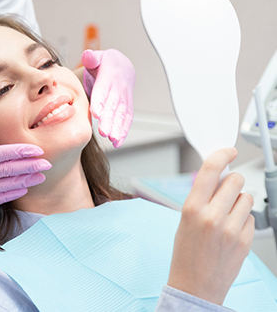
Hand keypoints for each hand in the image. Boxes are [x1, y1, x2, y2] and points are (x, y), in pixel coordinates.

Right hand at [0, 116, 50, 205]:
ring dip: (24, 182)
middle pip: (7, 171)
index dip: (22, 153)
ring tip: (41, 177)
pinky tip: (22, 190)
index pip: (2, 154)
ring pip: (4, 187)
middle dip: (30, 167)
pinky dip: (9, 196)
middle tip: (48, 164)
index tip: (38, 151)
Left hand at [81, 49, 134, 147]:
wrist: (123, 67)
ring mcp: (124, 99)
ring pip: (121, 114)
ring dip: (117, 128)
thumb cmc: (105, 64)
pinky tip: (117, 142)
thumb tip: (87, 56)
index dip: (100, 101)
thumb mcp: (98, 57)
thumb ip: (92, 57)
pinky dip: (123, 132)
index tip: (96, 113)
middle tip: (103, 131)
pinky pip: (127, 120)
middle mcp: (118, 89)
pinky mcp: (127, 108)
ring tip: (112, 139)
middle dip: (109, 119)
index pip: (104, 90)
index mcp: (109, 77)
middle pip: (113, 105)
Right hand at [167, 148, 254, 304]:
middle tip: (225, 190)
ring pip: (246, 196)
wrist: (194, 285)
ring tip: (227, 214)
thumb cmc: (185, 252)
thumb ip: (201, 196)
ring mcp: (231, 229)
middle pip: (234, 180)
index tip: (229, 151)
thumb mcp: (184, 219)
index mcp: (192, 208)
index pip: (211, 170)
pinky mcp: (245, 240)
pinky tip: (232, 229)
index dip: (222, 155)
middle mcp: (212, 216)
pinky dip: (244, 218)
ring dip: (238, 200)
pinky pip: (251, 216)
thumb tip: (217, 177)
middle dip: (231, 181)